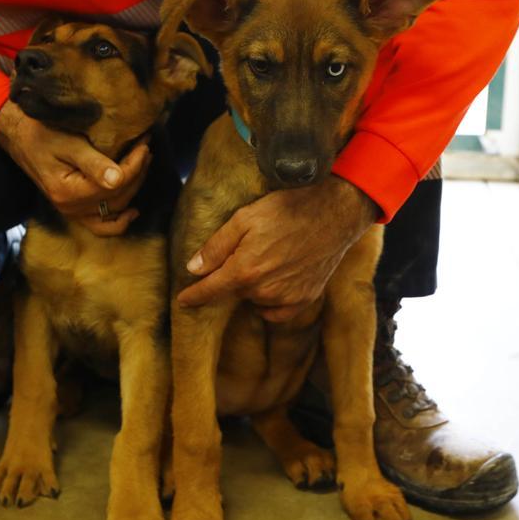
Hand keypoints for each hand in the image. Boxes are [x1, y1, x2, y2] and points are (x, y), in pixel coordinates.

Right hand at [0, 100, 150, 235]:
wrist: (19, 137)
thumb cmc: (41, 134)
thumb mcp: (68, 144)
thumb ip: (93, 163)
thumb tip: (118, 179)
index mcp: (68, 191)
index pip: (116, 183)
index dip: (135, 164)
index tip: (144, 143)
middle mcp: (70, 208)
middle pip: (118, 197)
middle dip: (138, 172)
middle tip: (146, 148)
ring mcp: (72, 212)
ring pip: (114, 209)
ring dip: (133, 188)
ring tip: (143, 164)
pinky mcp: (74, 210)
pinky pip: (100, 226)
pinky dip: (118, 221)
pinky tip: (132, 210)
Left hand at [177, 176, 378, 321]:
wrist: (336, 212)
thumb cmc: (289, 208)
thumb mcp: (245, 217)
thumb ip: (216, 247)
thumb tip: (193, 269)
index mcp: (245, 270)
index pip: (210, 291)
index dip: (193, 296)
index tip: (183, 301)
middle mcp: (264, 290)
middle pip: (234, 291)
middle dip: (232, 276)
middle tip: (247, 250)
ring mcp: (286, 297)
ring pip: (256, 299)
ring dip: (254, 285)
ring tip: (269, 256)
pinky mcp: (305, 299)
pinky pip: (278, 311)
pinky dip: (271, 301)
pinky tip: (277, 280)